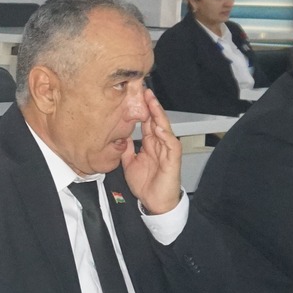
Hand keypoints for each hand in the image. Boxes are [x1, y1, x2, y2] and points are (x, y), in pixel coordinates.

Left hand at [119, 89, 183, 214]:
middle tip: (145, 90)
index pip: (147, 122)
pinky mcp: (173, 160)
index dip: (143, 109)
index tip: (135, 96)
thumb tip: (119, 136)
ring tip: (152, 102)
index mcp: (150, 144)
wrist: (155, 202)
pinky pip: (171, 145)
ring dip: (159, 115)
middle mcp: (160, 144)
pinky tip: (159, 127)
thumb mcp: (129, 163)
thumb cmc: (146, 184)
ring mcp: (167, 150)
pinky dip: (166, 135)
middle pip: (156, 120)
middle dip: (151, 105)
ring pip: (165, 128)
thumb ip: (126, 148)